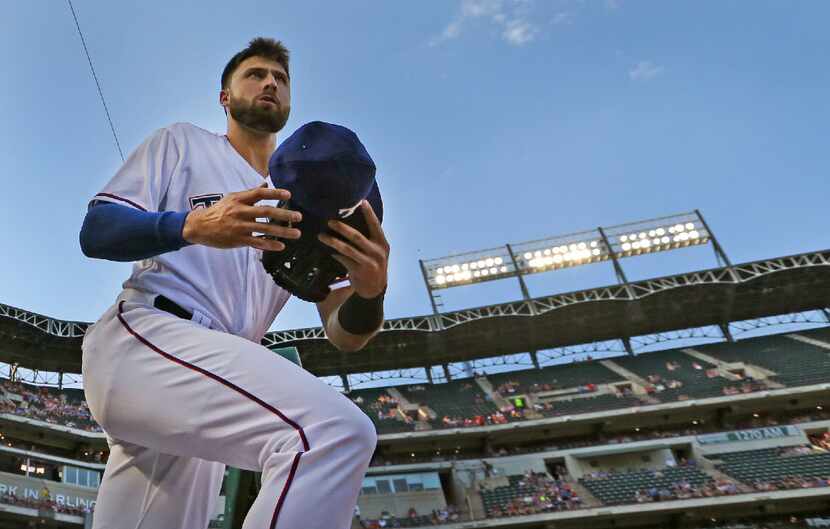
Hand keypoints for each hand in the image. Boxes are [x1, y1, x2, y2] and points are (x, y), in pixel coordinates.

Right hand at [182, 183, 301, 251]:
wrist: (199, 226)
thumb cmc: (219, 211)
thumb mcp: (232, 198)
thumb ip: (250, 193)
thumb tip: (265, 184)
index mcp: (239, 199)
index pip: (259, 193)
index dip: (275, 192)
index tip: (289, 194)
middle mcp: (240, 211)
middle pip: (265, 211)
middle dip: (284, 214)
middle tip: (298, 217)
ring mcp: (239, 226)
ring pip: (264, 228)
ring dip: (282, 231)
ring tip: (296, 234)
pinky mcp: (238, 239)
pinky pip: (257, 242)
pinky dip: (269, 244)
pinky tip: (281, 246)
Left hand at [318, 200, 389, 298]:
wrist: (375, 289)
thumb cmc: (374, 265)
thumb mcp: (378, 251)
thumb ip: (370, 239)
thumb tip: (352, 222)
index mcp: (382, 243)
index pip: (375, 225)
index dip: (369, 213)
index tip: (362, 202)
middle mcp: (376, 252)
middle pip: (357, 236)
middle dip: (342, 228)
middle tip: (329, 221)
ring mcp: (368, 262)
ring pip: (347, 249)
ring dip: (333, 241)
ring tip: (321, 236)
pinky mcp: (359, 271)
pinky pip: (343, 260)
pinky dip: (335, 254)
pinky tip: (327, 250)